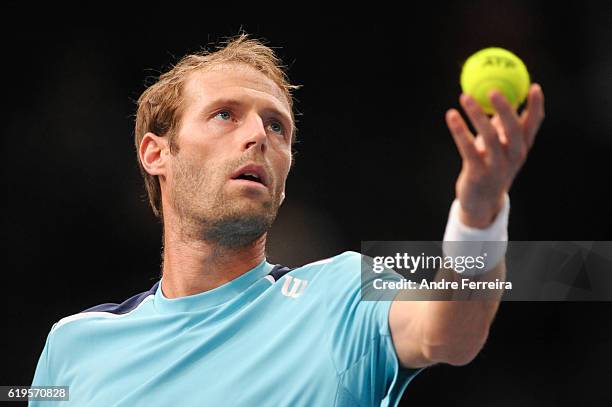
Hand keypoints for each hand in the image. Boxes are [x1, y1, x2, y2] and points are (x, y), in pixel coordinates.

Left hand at [445, 84, 544, 227]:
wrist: (482, 202)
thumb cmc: (491, 167)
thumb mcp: (501, 146)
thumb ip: (503, 124)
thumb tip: (503, 95)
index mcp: (521, 147)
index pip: (533, 124)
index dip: (535, 105)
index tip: (533, 86)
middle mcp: (513, 156)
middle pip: (513, 129)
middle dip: (505, 108)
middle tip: (492, 90)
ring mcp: (497, 166)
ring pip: (489, 137)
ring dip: (476, 114)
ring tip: (464, 96)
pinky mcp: (478, 173)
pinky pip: (468, 148)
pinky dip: (459, 130)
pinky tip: (451, 115)